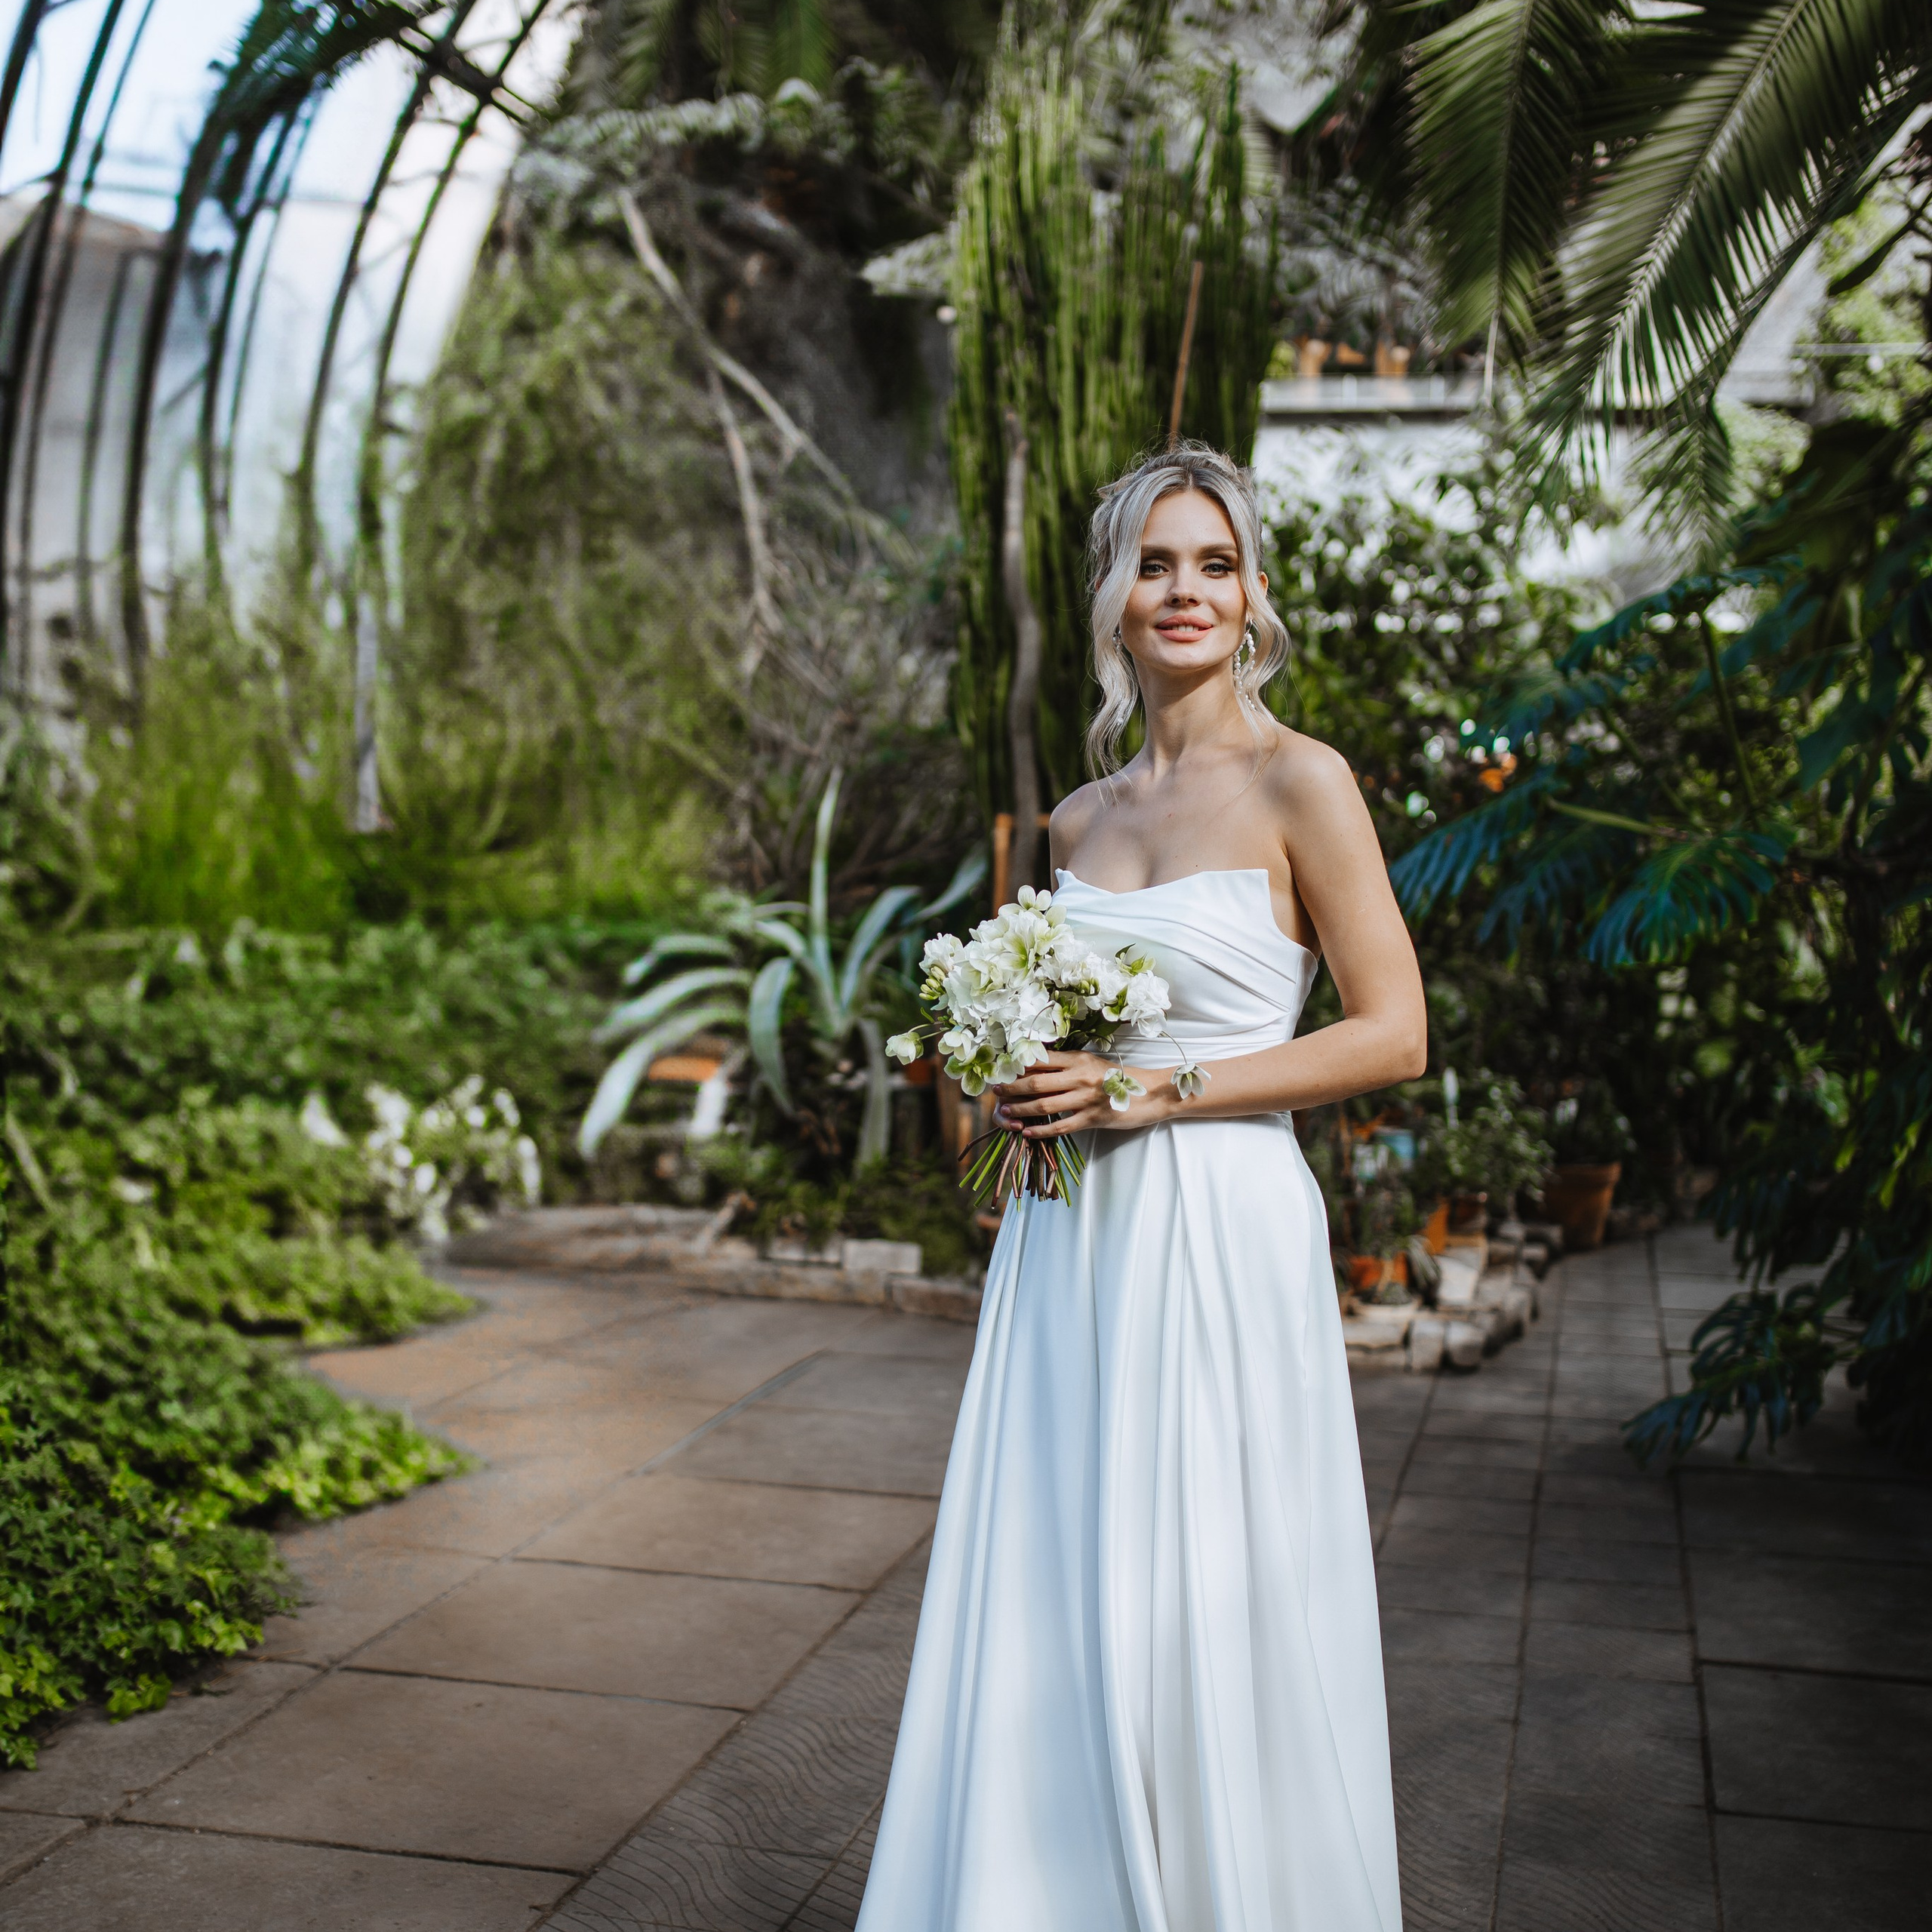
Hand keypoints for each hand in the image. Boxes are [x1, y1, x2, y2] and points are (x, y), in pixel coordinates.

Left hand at [991, 1051, 1172, 1137]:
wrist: (1150, 1093)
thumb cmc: (1118, 1077)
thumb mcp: (1091, 1064)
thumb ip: (1067, 1065)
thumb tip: (1034, 1067)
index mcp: (1078, 1059)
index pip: (1040, 1060)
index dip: (1016, 1066)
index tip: (1001, 1070)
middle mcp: (1079, 1077)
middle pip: (1035, 1083)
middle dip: (1011, 1088)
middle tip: (996, 1091)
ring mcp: (1085, 1099)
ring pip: (1044, 1105)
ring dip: (1020, 1109)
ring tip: (1005, 1112)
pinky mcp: (1092, 1119)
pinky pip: (1061, 1127)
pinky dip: (1041, 1131)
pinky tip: (1027, 1132)